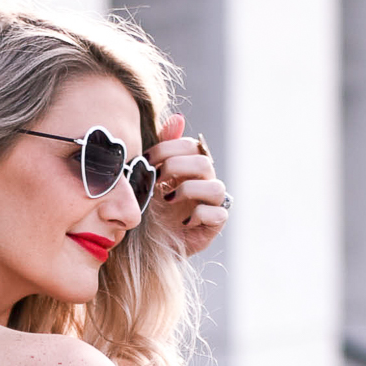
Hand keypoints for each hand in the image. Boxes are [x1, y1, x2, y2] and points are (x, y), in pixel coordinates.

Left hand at [145, 114, 229, 257]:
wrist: (148, 246)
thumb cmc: (149, 210)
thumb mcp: (149, 179)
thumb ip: (161, 150)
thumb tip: (177, 118)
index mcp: (190, 168)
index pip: (191, 146)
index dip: (168, 149)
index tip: (147, 160)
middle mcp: (204, 183)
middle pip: (204, 163)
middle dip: (176, 167)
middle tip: (156, 180)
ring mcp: (212, 204)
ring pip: (217, 187)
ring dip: (189, 190)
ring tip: (168, 200)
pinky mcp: (214, 226)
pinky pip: (219, 214)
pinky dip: (200, 215)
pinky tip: (182, 222)